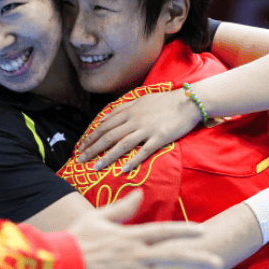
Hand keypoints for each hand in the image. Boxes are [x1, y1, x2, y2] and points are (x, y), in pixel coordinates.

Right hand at [69, 191, 221, 268]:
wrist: (58, 266)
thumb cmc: (75, 239)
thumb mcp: (98, 218)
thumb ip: (122, 208)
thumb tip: (139, 192)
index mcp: (130, 236)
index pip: (164, 231)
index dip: (185, 231)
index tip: (202, 231)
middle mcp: (136, 256)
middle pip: (174, 256)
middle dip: (198, 259)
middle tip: (218, 262)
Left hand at [77, 89, 200, 171]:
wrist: (188, 101)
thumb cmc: (165, 101)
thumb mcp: (140, 99)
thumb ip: (122, 108)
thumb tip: (105, 117)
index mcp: (129, 111)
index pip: (104, 125)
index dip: (91, 137)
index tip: (80, 147)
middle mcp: (135, 120)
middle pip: (109, 136)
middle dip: (92, 149)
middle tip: (80, 160)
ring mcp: (147, 129)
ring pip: (122, 144)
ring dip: (107, 157)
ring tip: (95, 167)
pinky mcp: (160, 138)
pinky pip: (143, 151)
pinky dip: (132, 160)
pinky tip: (123, 169)